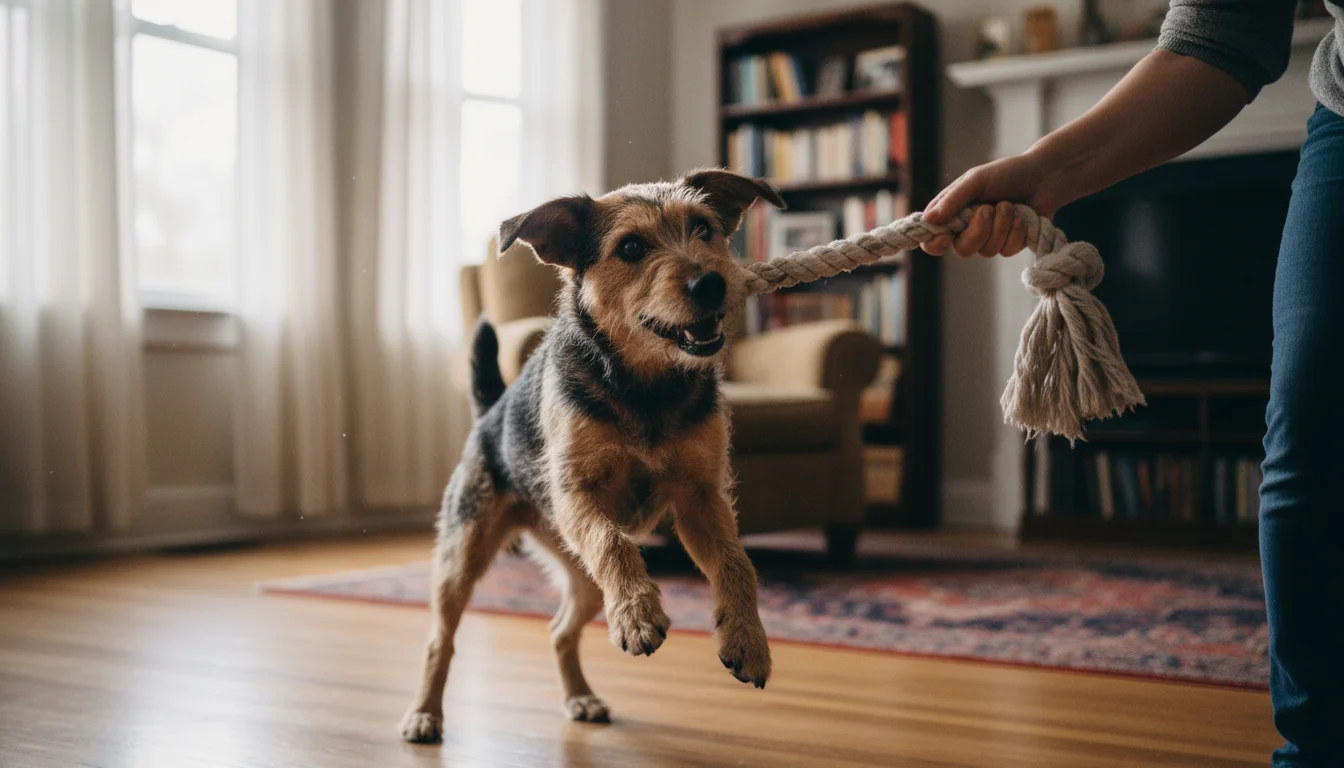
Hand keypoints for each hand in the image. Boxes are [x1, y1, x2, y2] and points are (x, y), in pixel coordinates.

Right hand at [920, 152, 1059, 257]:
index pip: (932, 238)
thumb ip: (953, 199)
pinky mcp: (1009, 244)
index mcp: (953, 212)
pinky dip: (1016, 232)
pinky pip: (1007, 250)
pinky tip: (1022, 218)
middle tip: (989, 208)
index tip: (946, 237)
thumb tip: (928, 219)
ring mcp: (989, 238)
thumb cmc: (1007, 173)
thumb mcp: (976, 180)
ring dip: (1001, 227)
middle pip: (962, 250)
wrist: (1045, 177)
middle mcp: (967, 229)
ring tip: (1009, 205)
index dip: (934, 243)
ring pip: (986, 252)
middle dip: (978, 231)